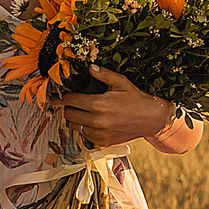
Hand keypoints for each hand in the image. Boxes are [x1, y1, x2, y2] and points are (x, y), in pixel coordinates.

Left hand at [60, 67, 175, 147]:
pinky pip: (84, 135)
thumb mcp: (121, 82)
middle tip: (70, 103)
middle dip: (67, 108)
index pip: (71, 101)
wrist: (151, 119)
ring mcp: (99, 133)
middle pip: (69, 115)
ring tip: (81, 112)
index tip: (57, 97)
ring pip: (74, 127)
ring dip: (75, 119)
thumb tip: (90, 67)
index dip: (62, 97)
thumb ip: (104, 74)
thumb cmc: (136, 98)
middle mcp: (97, 121)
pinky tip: (91, 121)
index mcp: (99, 104)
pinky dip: (84, 129)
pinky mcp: (103, 142)